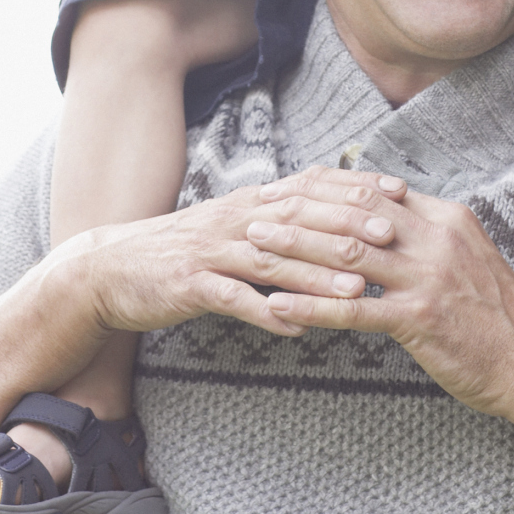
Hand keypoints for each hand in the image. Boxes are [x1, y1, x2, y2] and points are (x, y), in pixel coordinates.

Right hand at [62, 175, 398, 339]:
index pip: (311, 187)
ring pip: (272, 259)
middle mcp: (236, 220)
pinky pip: (232, 300)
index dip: (356, 189)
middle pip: (298, 217)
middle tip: (392, 235)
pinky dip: (265, 312)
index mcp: (251, 203)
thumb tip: (338, 219)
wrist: (112, 269)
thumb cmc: (184, 251)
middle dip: (347, 225)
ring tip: (357, 289)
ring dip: (316, 273)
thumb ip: (282, 221)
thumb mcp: (236, 226)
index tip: (400, 194)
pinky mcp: (190, 285)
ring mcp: (211, 252)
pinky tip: (296, 326)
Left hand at [247, 170, 513, 422]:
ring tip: (254, 251)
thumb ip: (426, 233)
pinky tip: (278, 308)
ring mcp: (427, 278)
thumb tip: (384, 214)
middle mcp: (434, 240)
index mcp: (444, 218)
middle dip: (298, 214)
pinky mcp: (420, 319)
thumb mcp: (466, 256)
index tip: (287, 191)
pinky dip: (309, 308)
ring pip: (345, 258)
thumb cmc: (497, 316)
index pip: (371, 192)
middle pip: (350, 216)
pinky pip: (353, 311)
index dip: (323, 191)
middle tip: (256, 214)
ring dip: (293, 254)